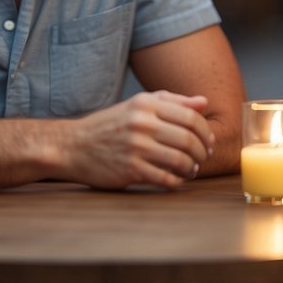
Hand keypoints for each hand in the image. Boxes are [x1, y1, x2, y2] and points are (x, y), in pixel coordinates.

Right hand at [71, 91, 215, 189]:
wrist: (73, 146)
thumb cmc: (111, 124)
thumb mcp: (138, 104)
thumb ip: (172, 101)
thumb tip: (204, 102)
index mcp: (146, 104)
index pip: (191, 117)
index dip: (206, 132)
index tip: (209, 141)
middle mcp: (142, 123)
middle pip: (189, 139)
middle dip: (203, 152)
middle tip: (204, 157)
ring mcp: (135, 147)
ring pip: (180, 160)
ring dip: (192, 168)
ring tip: (192, 169)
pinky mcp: (129, 170)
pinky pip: (165, 178)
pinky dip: (177, 181)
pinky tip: (177, 179)